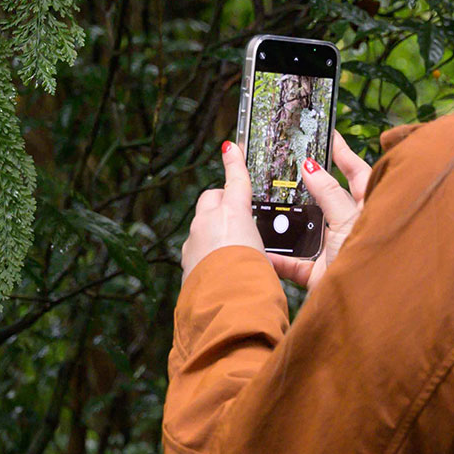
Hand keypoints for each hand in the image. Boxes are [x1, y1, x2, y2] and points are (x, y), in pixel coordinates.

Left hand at [180, 140, 264, 275]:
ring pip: (202, 222)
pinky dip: (206, 249)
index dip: (234, 161)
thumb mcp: (268, 257)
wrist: (225, 307)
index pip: (236, 180)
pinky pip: (196, 245)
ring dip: (214, 228)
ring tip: (233, 250)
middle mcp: (209, 221)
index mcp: (234, 214)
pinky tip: (219, 266)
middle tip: (240, 218)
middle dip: (223, 202)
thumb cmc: (252, 281)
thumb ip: (258, 244)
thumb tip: (254, 247)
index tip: (230, 147)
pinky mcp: (186, 257)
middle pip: (213, 198)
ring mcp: (194, 239)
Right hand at [268, 131, 371, 288]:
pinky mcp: (320, 275)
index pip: (357, 172)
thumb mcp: (349, 220)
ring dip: (287, 223)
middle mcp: (353, 228)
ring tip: (264, 205)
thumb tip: (311, 168)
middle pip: (327, 200)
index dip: (343, 153)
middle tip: (285, 166)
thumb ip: (330, 194)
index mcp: (371, 208)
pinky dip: (277, 259)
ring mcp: (335, 251)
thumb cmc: (373, 259)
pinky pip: (294, 263)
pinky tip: (259, 251)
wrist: (369, 308)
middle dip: (306, 187)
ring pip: (306, 230)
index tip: (328, 135)